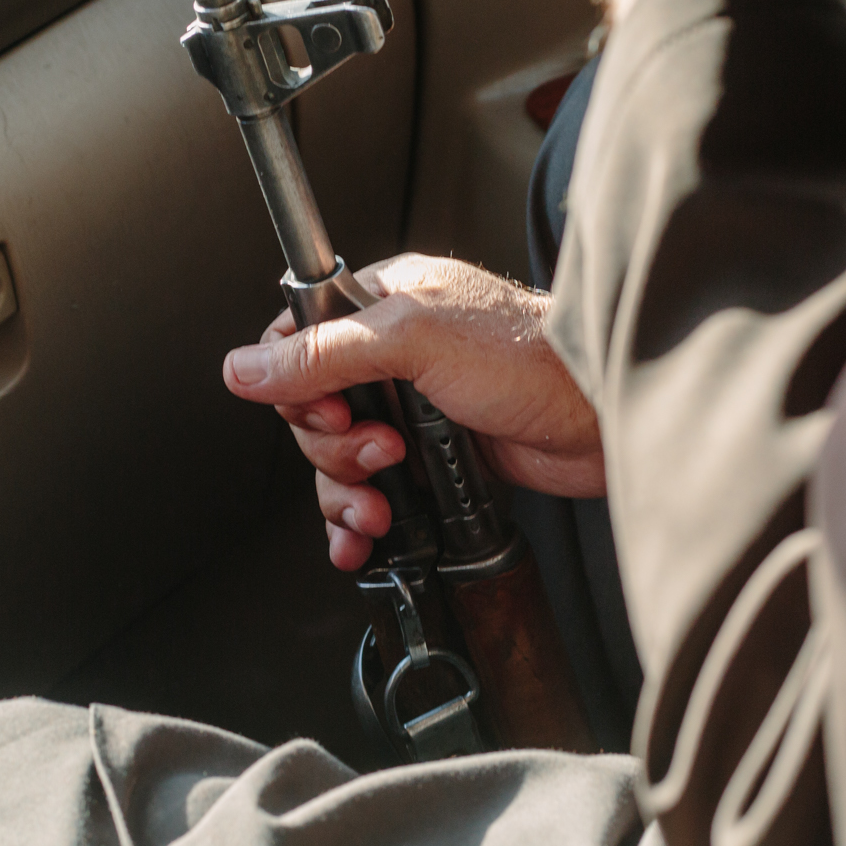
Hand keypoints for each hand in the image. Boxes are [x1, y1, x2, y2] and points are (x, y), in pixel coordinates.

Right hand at [222, 255, 602, 570]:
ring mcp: (413, 412)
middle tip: (381, 449)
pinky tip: (362, 539)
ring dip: (348, 492)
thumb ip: (323, 353)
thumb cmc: (534, 357)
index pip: (297, 342)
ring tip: (383, 502)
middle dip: (336, 448)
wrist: (602, 416)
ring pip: (339, 462)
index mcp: (383, 305)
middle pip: (312, 412)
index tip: (327, 408)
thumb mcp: (414, 340)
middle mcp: (393, 357)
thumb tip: (244, 368)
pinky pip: (372, 496)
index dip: (296, 386)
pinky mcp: (433, 462)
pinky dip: (359, 523)